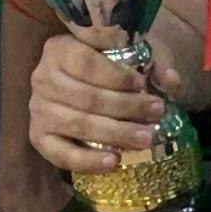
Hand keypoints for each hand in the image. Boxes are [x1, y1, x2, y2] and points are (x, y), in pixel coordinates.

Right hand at [27, 26, 175, 174]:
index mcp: (60, 49)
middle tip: (156, 113)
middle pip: (87, 97)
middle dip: (126, 107)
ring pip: (79, 125)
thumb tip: (172, 80)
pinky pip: (61, 154)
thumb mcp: (131, 51)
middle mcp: (43, 78)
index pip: (86, 63)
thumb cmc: (108, 63)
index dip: (116, 76)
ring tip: (146, 138)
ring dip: (116, 134)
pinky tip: (114, 162)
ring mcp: (39, 110)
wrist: (80, 82)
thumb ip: (152, 60)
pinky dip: (88, 161)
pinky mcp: (39, 138)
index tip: (142, 84)